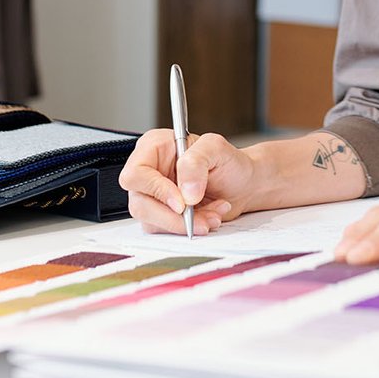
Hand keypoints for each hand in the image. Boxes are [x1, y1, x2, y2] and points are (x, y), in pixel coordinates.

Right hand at [118, 129, 256, 234]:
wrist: (242, 184)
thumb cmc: (228, 162)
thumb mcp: (216, 148)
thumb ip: (196, 163)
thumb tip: (185, 193)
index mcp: (154, 147)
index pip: (136, 173)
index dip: (156, 190)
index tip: (182, 202)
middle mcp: (149, 172)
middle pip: (140, 203)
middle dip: (172, 217)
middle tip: (198, 219)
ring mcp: (153, 195)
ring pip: (151, 221)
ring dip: (185, 224)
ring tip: (212, 214)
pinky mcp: (162, 214)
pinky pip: (166, 230)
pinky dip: (190, 228)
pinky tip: (209, 217)